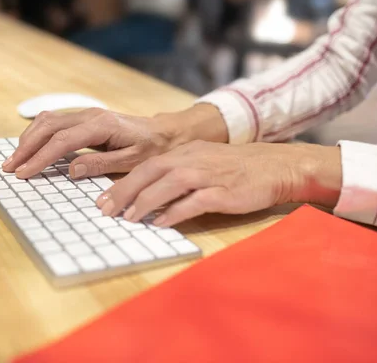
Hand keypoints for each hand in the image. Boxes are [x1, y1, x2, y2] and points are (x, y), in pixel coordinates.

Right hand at [3, 104, 227, 178]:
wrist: (164, 132)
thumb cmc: (151, 148)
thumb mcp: (132, 162)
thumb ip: (100, 164)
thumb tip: (71, 169)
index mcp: (102, 126)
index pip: (62, 141)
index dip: (40, 157)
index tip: (24, 173)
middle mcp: (90, 115)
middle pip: (48, 126)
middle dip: (26, 147)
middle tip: (10, 168)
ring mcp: (85, 114)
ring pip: (47, 121)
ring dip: (28, 139)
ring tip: (15, 160)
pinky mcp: (83, 118)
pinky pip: (54, 122)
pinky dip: (37, 134)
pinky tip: (30, 147)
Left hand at [96, 141, 342, 226]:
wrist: (274, 166)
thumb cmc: (235, 168)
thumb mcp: (202, 163)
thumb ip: (176, 175)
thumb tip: (148, 198)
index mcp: (184, 153)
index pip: (146, 166)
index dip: (122, 183)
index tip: (102, 200)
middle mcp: (192, 160)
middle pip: (151, 171)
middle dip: (125, 191)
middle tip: (105, 210)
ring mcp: (208, 175)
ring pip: (170, 183)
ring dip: (146, 201)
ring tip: (129, 218)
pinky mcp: (223, 192)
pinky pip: (195, 201)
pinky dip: (176, 212)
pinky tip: (161, 223)